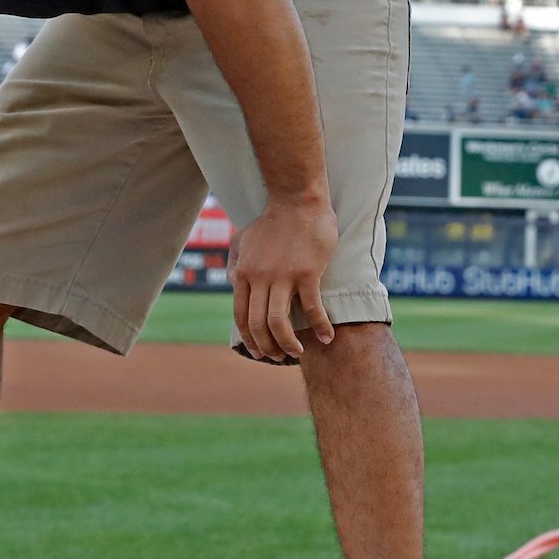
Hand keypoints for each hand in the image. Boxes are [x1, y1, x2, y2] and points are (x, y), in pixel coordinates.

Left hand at [229, 196, 337, 361]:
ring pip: (278, 322)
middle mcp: (259, 277)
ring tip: (296, 352)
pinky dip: (319, 326)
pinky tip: (326, 337)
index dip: (249, 339)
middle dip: (266, 347)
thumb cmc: (273, 220)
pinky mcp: (306, 273)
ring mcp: (282, 276)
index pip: (241, 315)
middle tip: (278, 358)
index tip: (259, 352)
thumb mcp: (242, 239)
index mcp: (243, 273)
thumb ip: (234, 261)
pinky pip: (311, 308)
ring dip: (287, 344)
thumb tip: (231, 281)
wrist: (297, 200)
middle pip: (257, 324)